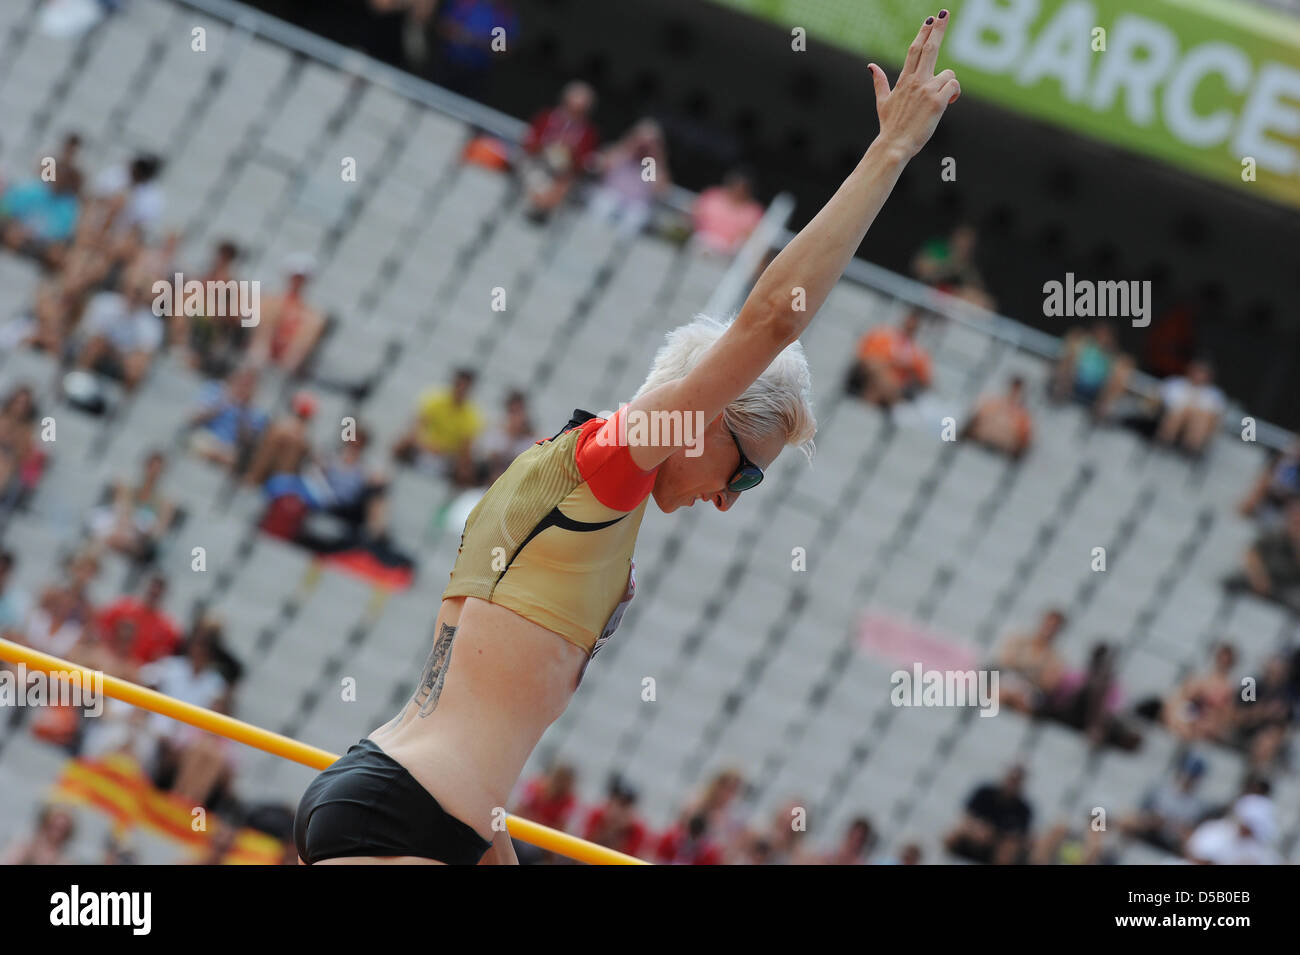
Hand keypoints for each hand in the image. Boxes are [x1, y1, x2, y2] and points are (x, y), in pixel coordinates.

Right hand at [869, 10, 960, 160]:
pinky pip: (953, 86)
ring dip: (948, 84)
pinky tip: (947, 104)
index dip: (923, 33)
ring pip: (948, 74)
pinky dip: (953, 93)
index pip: (915, 50)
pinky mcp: (937, 102)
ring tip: (942, 100)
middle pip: (930, 48)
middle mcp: (915, 81)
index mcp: (904, 80)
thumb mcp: (882, 101)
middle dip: (938, 29)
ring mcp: (927, 90)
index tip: (930, 19)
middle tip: (944, 12)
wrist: (894, 145)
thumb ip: (879, 82)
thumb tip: (870, 66)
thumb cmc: (890, 126)